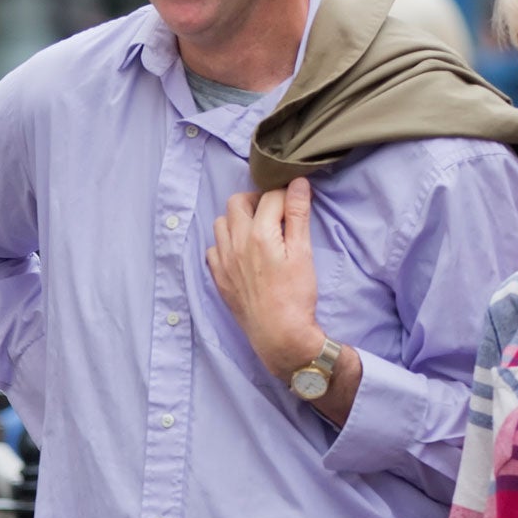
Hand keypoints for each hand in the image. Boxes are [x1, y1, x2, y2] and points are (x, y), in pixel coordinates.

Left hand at [206, 178, 323, 378]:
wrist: (279, 334)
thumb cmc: (296, 295)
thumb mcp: (303, 253)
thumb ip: (298, 215)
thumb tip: (297, 183)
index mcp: (259, 233)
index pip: (270, 197)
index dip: (286, 194)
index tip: (295, 200)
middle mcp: (235, 242)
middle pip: (238, 201)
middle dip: (256, 200)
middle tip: (274, 211)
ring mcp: (223, 260)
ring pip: (221, 222)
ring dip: (238, 218)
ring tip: (257, 229)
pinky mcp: (218, 276)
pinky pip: (213, 248)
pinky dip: (225, 242)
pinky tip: (241, 251)